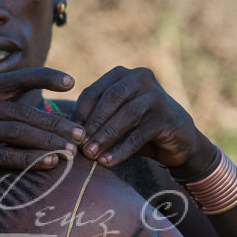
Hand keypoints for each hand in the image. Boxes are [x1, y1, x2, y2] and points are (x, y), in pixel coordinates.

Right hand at [0, 68, 84, 196]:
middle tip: (81, 134)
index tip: (72, 82)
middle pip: (24, 111)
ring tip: (71, 152)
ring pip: (18, 133)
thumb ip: (0, 108)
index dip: (46, 76)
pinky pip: (4, 156)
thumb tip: (42, 112)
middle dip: (56, 124)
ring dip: (48, 143)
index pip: (18, 77)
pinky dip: (30, 161)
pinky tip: (50, 164)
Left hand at [71, 66, 217, 179]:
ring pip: (126, 115)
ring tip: (91, 155)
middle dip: (92, 123)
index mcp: (122, 75)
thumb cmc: (138, 127)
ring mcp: (156, 96)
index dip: (79, 113)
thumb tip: (58, 127)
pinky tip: (108, 162)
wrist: (178, 138)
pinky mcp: (167, 117)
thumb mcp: (114, 119)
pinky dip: (122, 149)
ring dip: (105, 136)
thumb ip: (93, 119)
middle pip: (110, 99)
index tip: (67, 134)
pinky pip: (139, 134)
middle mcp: (140, 78)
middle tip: (78, 146)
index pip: (94, 91)